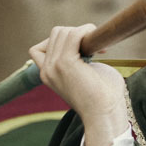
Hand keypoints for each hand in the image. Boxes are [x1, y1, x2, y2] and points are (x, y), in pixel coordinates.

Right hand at [29, 24, 128, 145]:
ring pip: (62, 32)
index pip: (40, 47)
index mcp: (48, 75)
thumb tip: (85, 43)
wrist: (105, 115)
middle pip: (55, 34)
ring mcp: (54, 66)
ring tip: (98, 47)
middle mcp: (46, 70)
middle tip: (95, 48)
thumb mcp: (82, 76)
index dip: (61, 42)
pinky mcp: (66, 63)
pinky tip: (98, 44)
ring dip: (82, 32)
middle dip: (75, 34)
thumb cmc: (102, 98)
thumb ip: (77, 61)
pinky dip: (86, 31)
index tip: (82, 50)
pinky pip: (73, 34)